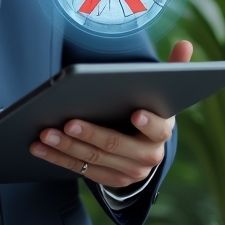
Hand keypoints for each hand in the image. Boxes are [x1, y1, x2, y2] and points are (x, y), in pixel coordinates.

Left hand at [29, 40, 193, 187]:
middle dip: (91, 134)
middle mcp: (148, 157)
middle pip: (116, 145)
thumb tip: (185, 43)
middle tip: (68, 121)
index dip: (148, 122)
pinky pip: (79, 171)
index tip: (135, 112)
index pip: (158, 128)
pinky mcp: (108, 180)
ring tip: (45, 133)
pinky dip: (57, 159)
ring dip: (67, 148)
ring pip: (94, 160)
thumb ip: (174, 70)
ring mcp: (128, 172)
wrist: (143, 148)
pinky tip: (38, 147)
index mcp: (162, 132)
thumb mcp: (161, 92)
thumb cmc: (147, 108)